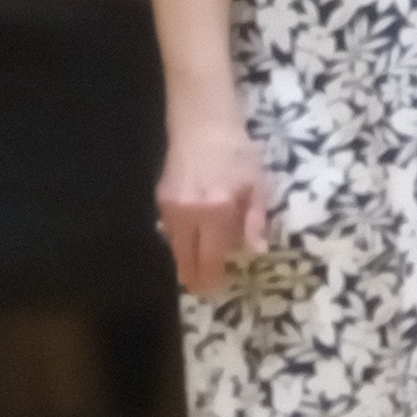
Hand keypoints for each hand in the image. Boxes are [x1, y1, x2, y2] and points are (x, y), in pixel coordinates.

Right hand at [155, 121, 271, 294]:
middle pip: (184, 260)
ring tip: (202, 268)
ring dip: (187, 260)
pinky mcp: (159, 200)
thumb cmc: (238, 154)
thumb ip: (254, 221)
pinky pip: (169, 232)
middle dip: (195, 277)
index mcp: (214, 212)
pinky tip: (194, 243)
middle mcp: (186, 214)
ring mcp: (168, 208)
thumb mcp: (257, 186)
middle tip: (207, 288)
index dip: (213, 278)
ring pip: (174, 248)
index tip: (218, 290)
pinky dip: (181, 242)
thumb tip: (256, 252)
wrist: (203, 125)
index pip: (210, 258)